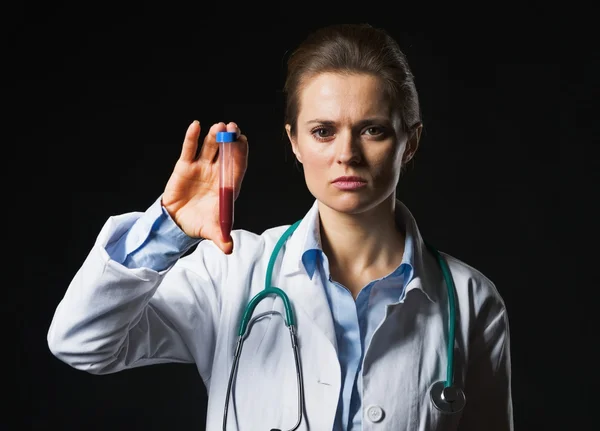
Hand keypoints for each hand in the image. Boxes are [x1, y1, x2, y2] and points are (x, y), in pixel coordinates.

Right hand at [162, 121, 248, 253]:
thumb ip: (221, 237)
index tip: (243, 141)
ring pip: (210, 149)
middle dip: (230, 141)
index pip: (237, 167)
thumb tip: (228, 249)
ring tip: (218, 126)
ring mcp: (201, 168)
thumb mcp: (211, 231)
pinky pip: (189, 150)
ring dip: (214, 137)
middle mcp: (216, 174)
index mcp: (227, 186)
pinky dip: (192, 138)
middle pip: (226, 154)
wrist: (177, 223)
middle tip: (233, 128)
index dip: (241, 154)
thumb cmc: (199, 224)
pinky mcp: (184, 167)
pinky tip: (195, 125)